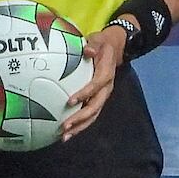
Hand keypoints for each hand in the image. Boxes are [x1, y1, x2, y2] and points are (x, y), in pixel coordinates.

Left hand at [60, 25, 128, 140]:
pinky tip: (66, 133)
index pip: (96, 85)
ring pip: (93, 115)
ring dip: (79, 127)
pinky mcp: (97, 100)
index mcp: (106, 73)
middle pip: (95, 107)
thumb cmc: (102, 44)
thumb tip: (87, 49)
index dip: (85, 94)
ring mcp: (102, 96)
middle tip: (65, 127)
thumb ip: (93, 44)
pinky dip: (79, 125)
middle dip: (80, 119)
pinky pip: (90, 115)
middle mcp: (106, 88)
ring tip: (64, 137)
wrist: (114, 50)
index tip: (70, 101)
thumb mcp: (99, 39)